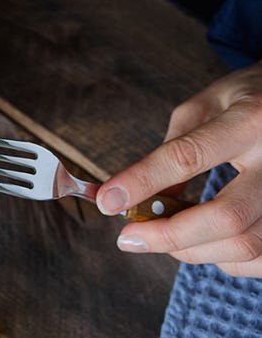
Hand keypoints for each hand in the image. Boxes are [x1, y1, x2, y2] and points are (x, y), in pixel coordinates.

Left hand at [96, 61, 261, 276]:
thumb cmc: (248, 97)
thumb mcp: (205, 105)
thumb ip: (174, 147)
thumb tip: (138, 197)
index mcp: (248, 121)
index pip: (188, 157)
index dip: (142, 182)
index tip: (108, 202)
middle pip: (227, 217)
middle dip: (169, 235)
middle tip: (129, 238)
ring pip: (246, 244)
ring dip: (193, 251)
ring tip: (161, 237)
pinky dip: (225, 259)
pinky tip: (201, 243)